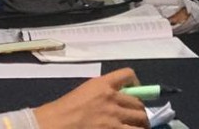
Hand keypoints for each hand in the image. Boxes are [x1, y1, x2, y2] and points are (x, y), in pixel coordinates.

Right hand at [33, 68, 149, 128]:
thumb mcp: (85, 92)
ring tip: (139, 128)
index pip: (128, 75)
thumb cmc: (66, 109)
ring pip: (141, 119)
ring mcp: (114, 118)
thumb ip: (103, 92)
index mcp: (103, 84)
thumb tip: (121, 98)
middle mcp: (112, 99)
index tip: (136, 91)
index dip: (136, 83)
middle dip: (140, 111)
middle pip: (138, 103)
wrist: (56, 124)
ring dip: (142, 125)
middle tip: (137, 118)